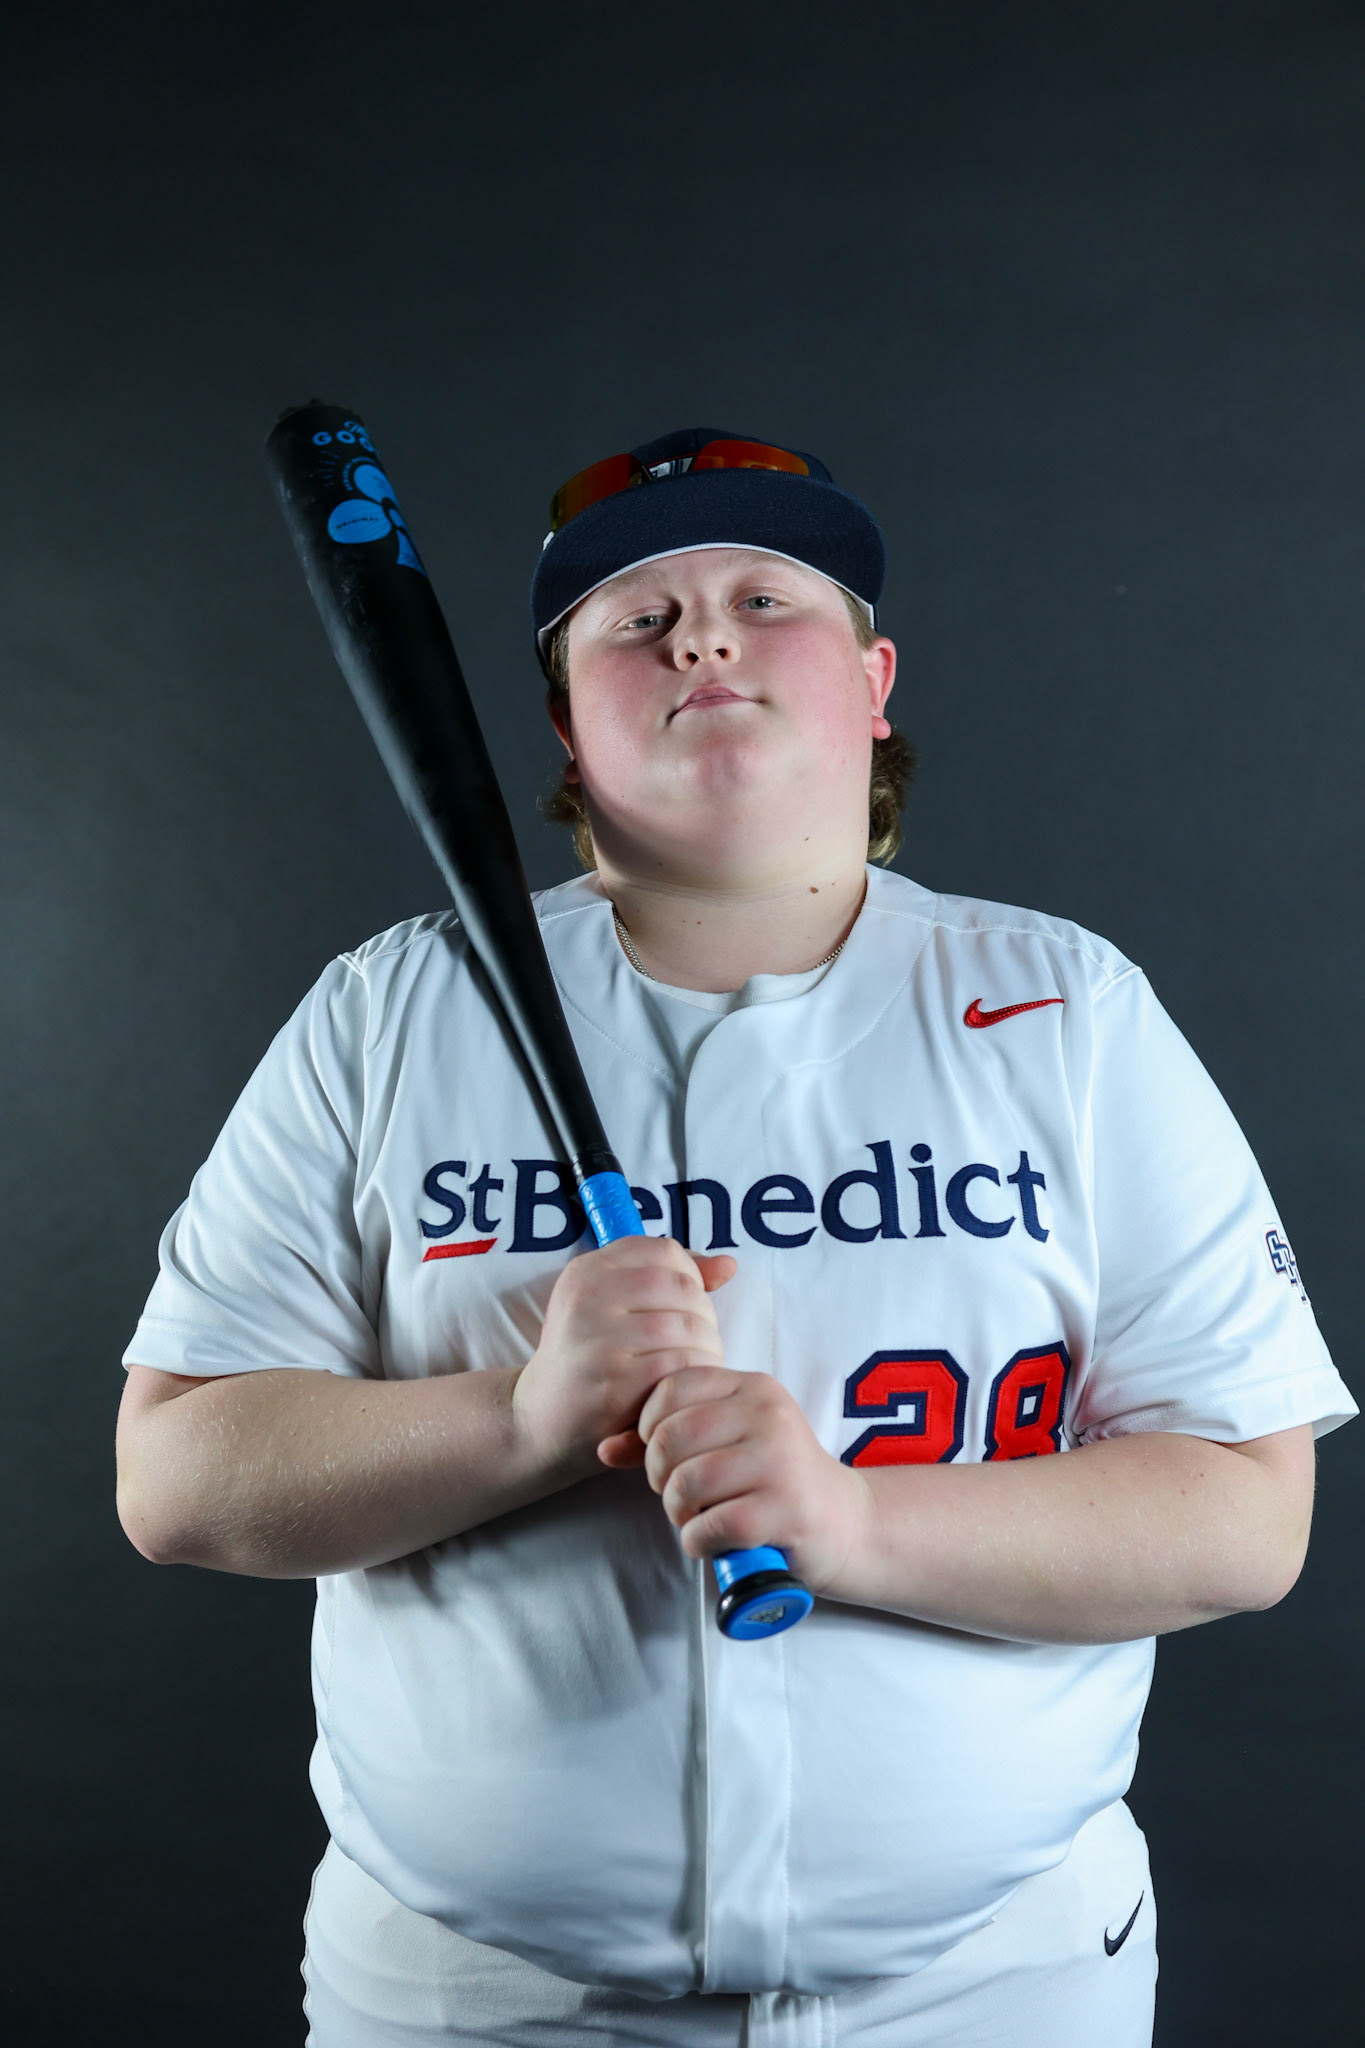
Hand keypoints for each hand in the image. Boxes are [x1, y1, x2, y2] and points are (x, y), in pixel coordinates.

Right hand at [512, 1238, 735, 1481]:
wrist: (539, 1422)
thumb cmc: (589, 1359)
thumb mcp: (611, 1306)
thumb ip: (669, 1279)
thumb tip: (728, 1265)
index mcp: (587, 1271)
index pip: (665, 1252)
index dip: (689, 1278)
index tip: (682, 1308)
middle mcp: (588, 1297)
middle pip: (683, 1289)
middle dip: (704, 1319)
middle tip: (696, 1346)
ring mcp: (599, 1340)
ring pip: (690, 1328)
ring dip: (706, 1351)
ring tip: (692, 1369)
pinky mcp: (614, 1384)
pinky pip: (682, 1368)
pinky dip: (694, 1379)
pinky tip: (682, 1391)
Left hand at [633, 1366, 873, 1594]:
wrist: (843, 1522)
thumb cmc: (772, 1481)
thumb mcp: (727, 1443)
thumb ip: (666, 1439)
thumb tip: (602, 1447)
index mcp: (752, 1387)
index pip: (671, 1387)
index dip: (649, 1426)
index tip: (664, 1454)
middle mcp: (767, 1415)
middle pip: (671, 1438)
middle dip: (659, 1476)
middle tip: (677, 1494)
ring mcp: (779, 1460)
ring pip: (686, 1483)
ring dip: (677, 1512)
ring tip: (696, 1517)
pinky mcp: (785, 1509)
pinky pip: (710, 1525)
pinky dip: (697, 1541)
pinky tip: (711, 1540)